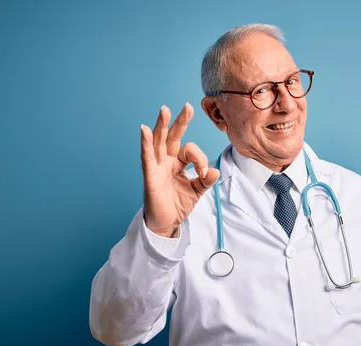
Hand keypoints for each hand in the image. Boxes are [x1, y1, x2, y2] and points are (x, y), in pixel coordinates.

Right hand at [141, 103, 219, 236]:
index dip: (200, 158)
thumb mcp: (197, 191)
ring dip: (162, 126)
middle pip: (173, 137)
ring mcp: (157, 167)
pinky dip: (146, 144)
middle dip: (180, 121)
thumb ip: (206, 180)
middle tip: (187, 106)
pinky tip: (144, 130)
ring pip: (159, 142)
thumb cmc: (178, 204)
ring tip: (164, 110)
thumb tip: (215, 171)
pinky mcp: (149, 176)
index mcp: (178, 163)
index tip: (205, 173)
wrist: (166, 223)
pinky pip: (147, 157)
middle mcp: (166, 161)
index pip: (190, 151)